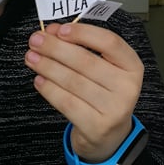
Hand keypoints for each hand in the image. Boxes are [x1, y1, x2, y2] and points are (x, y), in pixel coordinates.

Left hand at [26, 23, 142, 164]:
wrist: (110, 135)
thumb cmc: (103, 93)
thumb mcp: (103, 68)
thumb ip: (81, 47)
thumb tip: (52, 32)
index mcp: (132, 66)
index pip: (110, 42)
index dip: (83, 33)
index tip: (60, 29)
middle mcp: (128, 86)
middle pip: (87, 61)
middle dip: (56, 48)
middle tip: (35, 40)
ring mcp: (114, 108)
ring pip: (73, 81)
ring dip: (48, 67)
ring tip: (31, 58)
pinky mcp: (97, 126)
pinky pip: (67, 103)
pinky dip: (49, 89)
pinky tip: (39, 80)